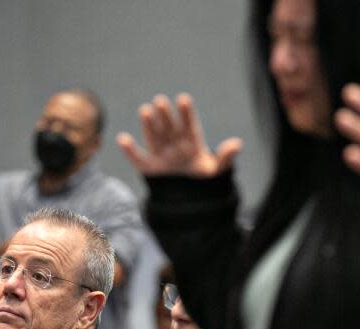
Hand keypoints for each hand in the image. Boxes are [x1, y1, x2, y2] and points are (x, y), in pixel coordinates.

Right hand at [117, 93, 241, 177]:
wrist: (190, 197)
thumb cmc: (203, 178)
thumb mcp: (217, 170)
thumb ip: (226, 157)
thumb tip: (237, 144)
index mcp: (191, 141)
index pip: (189, 125)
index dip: (186, 113)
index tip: (183, 99)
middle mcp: (174, 143)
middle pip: (169, 127)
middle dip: (165, 115)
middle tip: (161, 100)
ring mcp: (161, 153)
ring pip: (154, 137)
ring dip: (149, 125)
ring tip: (145, 110)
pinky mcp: (150, 167)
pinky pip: (138, 158)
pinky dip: (130, 150)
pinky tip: (122, 139)